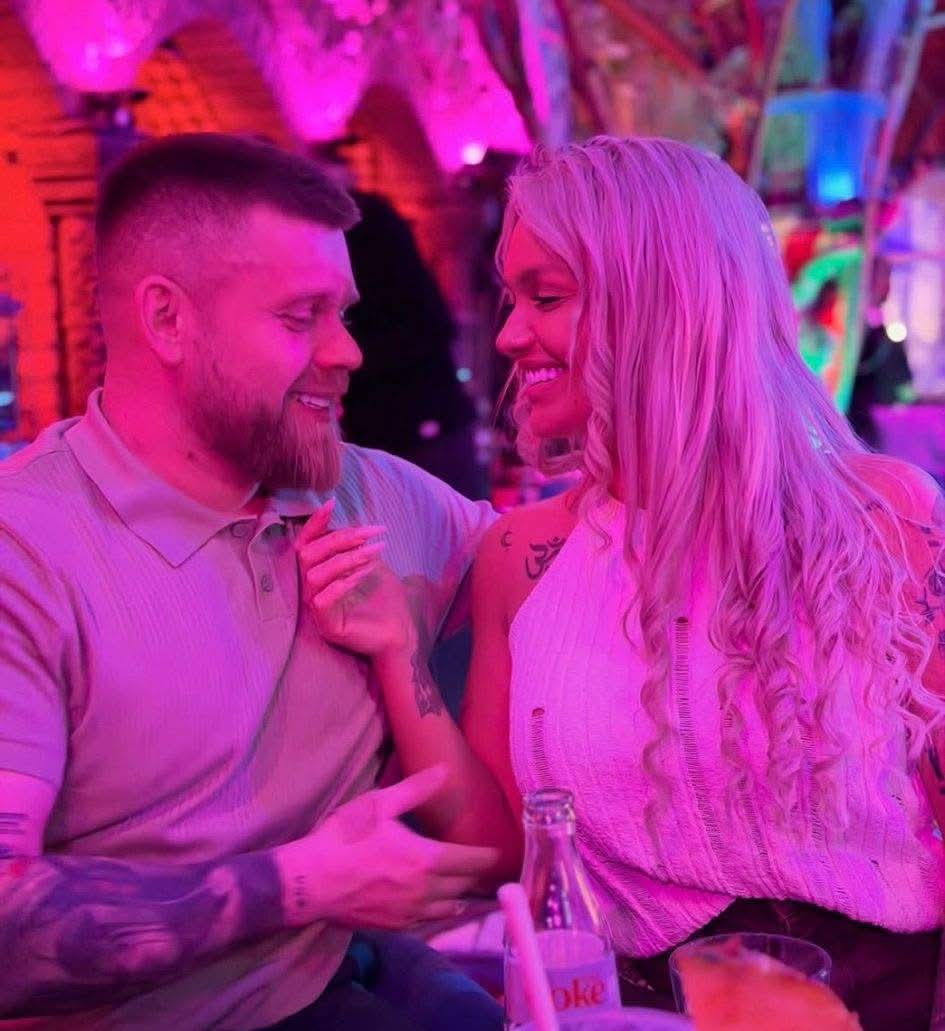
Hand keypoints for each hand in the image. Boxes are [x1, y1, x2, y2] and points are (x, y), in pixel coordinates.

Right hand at [277, 765, 499, 928]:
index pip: (470, 861)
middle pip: (462, 886)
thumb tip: (445, 770)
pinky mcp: (392, 926)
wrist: (310, 882)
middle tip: (484, 869)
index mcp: (425, 860)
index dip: (487, 857)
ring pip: (447, 908)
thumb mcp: (379, 804)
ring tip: (466, 890)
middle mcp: (424, 891)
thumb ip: (415, 790)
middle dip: (475, 876)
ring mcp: (409, 913)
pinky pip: (426, 921)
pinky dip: (437, 912)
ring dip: (459, 897)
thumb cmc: (344, 838)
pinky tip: (435, 907)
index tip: (497, 854)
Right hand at [296, 501, 414, 658]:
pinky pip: (322, 600)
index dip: (314, 524)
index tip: (331, 503)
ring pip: (314, 575)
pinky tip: (365, 573)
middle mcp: (312, 592)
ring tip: (374, 551)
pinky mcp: (326, 626)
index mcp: (319, 575)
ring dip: (346, 558)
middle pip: (308, 555)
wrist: (402, 634)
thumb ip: (355, 547)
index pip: (305, 545)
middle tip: (370, 532)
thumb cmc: (386, 600)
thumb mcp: (370, 564)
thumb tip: (351, 524)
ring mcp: (316, 610)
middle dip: (340, 538)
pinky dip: (343, 582)